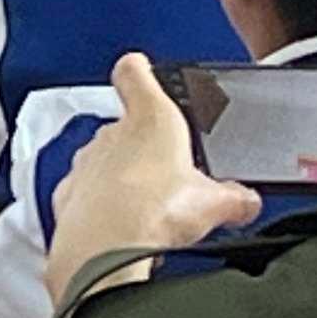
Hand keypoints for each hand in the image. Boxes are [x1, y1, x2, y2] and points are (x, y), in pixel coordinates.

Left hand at [42, 55, 259, 309]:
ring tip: (151, 211)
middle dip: (147, 148)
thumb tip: (247, 201)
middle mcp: (112, 133)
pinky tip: (123, 228)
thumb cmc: (151, 211)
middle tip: (172, 177)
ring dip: (124, 178)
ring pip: (107, 160)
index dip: (140, 70)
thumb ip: (235, 198)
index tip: (143, 69)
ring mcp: (87, 162)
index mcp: (150, 119)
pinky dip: (102, 204)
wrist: (101, 249)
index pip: (135, 74)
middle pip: (128, 127)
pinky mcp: (70, 193)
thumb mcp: (214, 205)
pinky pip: (88, 191)